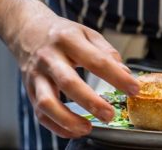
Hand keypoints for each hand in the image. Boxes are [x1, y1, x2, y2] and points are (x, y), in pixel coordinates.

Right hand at [10, 5, 138, 137]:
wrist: (28, 31)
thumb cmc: (62, 34)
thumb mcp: (87, 33)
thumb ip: (107, 53)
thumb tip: (125, 73)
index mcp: (68, 39)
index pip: (96, 60)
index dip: (116, 77)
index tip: (133, 89)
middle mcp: (49, 57)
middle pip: (68, 82)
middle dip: (90, 101)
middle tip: (110, 114)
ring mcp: (36, 76)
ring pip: (47, 102)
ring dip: (67, 119)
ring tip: (87, 128)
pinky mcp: (29, 90)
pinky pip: (40, 114)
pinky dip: (56, 126)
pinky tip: (74, 130)